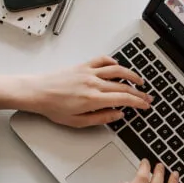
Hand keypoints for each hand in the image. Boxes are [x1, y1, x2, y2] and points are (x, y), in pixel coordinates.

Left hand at [27, 56, 152, 127]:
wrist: (37, 92)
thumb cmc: (53, 107)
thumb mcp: (77, 122)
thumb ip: (100, 118)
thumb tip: (117, 115)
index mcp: (93, 99)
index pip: (123, 99)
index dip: (138, 102)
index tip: (145, 105)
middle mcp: (93, 83)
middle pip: (123, 86)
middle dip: (138, 92)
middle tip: (146, 97)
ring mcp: (89, 72)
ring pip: (117, 70)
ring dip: (131, 75)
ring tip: (139, 81)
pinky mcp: (83, 66)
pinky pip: (103, 60)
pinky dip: (113, 63)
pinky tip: (118, 67)